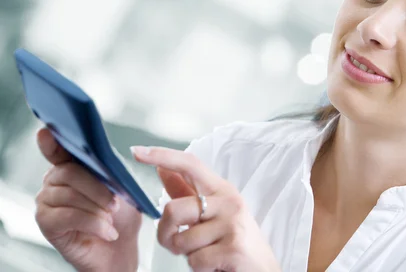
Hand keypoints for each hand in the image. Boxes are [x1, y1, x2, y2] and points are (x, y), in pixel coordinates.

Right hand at [34, 128, 141, 271]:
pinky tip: (107, 231)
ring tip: (112, 218)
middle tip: (116, 202)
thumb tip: (107, 160)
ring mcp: (46, 200)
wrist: (120, 248)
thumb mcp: (123, 187)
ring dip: (98, 208)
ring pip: (70, 195)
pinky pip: (69, 216)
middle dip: (98, 187)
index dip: (51, 141)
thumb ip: (111, 170)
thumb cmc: (121, 215)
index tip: (47, 132)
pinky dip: (94, 223)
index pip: (58, 149)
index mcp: (72, 165)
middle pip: (70, 173)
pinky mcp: (46, 222)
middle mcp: (54, 179)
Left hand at [131, 146, 280, 271]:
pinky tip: (215, 264)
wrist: (263, 270)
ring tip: (207, 254)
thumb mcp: (212, 213)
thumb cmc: (233, 242)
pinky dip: (199, 268)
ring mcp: (232, 224)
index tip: (137, 152)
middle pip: (173, 209)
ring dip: (187, 255)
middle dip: (166, 234)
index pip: (190, 164)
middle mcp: (229, 202)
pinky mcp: (233, 248)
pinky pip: (195, 260)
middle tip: (180, 244)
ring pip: (182, 240)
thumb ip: (186, 191)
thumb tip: (162, 169)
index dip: (162, 155)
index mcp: (221, 190)